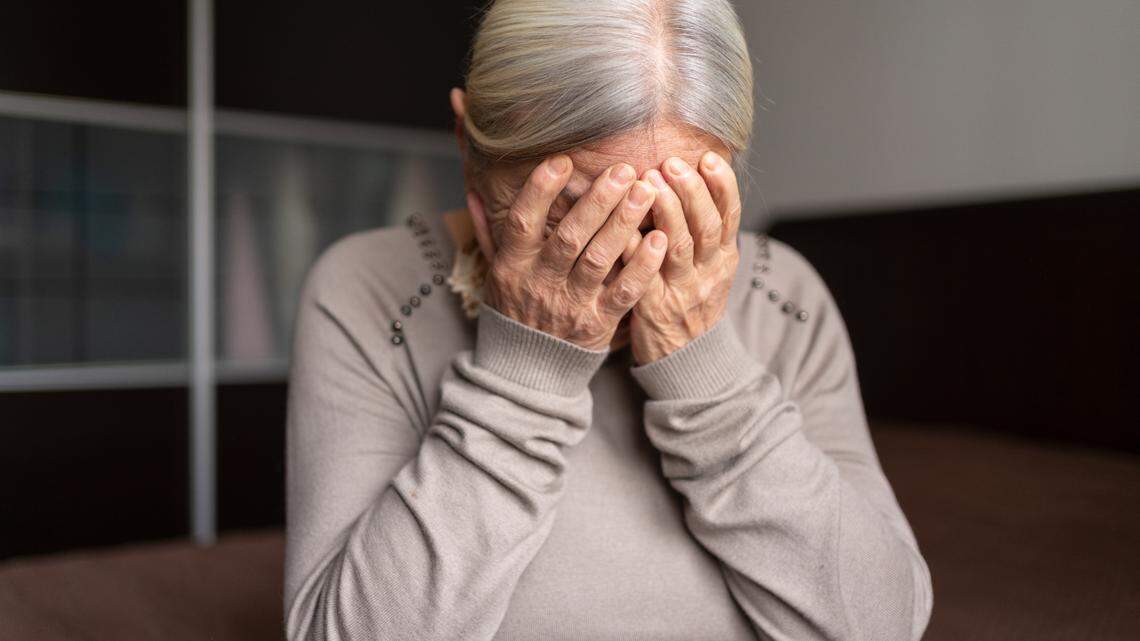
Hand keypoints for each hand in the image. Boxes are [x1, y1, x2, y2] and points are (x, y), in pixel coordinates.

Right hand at [484, 154, 668, 350]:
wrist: (527, 371)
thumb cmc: (514, 310)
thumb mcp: (494, 272)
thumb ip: (488, 232)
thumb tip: (473, 191)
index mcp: (513, 265)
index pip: (522, 222)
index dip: (540, 190)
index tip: (562, 161)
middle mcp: (540, 282)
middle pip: (569, 236)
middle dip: (598, 200)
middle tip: (623, 169)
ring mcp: (571, 304)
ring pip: (599, 259)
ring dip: (623, 223)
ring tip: (645, 192)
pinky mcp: (598, 324)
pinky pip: (623, 293)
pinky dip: (642, 266)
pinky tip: (659, 239)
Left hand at [623, 151, 741, 364]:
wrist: (688, 360)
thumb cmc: (694, 303)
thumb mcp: (713, 268)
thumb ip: (707, 230)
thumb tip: (697, 179)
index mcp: (723, 258)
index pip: (730, 215)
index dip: (721, 185)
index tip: (708, 157)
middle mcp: (707, 272)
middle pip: (705, 226)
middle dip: (690, 191)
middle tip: (671, 164)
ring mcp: (682, 290)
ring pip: (678, 246)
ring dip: (665, 211)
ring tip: (649, 182)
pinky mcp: (654, 307)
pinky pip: (644, 275)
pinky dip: (635, 249)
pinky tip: (624, 226)